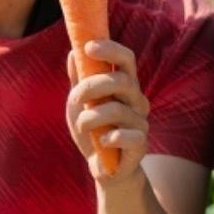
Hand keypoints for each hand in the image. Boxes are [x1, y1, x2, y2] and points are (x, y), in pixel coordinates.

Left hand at [65, 38, 151, 186]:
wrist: (105, 167)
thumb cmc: (93, 131)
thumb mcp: (80, 103)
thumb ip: (78, 79)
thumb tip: (73, 52)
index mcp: (125, 86)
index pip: (126, 59)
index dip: (110, 49)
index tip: (89, 46)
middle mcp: (137, 100)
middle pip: (123, 81)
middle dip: (93, 86)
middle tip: (75, 98)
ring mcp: (141, 122)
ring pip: (117, 110)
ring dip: (90, 118)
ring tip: (82, 127)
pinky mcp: (141, 144)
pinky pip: (126, 135)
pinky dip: (108, 138)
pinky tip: (102, 142)